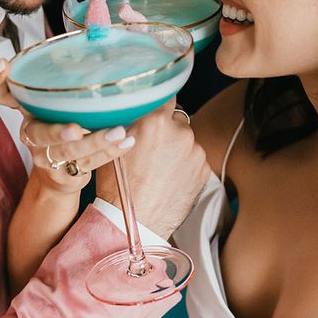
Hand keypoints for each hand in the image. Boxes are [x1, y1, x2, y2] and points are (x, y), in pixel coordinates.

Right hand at [0, 59, 135, 193]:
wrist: (60, 174)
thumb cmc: (62, 125)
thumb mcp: (58, 100)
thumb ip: (70, 75)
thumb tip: (100, 33)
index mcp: (27, 111)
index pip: (0, 94)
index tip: (2, 64)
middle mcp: (32, 134)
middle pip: (40, 133)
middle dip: (59, 131)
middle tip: (79, 128)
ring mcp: (47, 156)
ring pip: (70, 151)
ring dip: (96, 142)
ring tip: (119, 132)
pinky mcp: (66, 172)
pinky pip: (90, 162)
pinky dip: (110, 152)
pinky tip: (127, 142)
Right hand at [96, 98, 210, 239]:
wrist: (134, 223)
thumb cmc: (118, 187)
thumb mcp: (113, 145)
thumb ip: (130, 121)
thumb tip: (133, 106)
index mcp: (155, 120)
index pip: (164, 94)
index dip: (157, 100)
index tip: (154, 106)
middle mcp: (180, 131)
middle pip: (175, 118)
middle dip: (166, 128)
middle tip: (150, 147)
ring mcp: (195, 151)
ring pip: (185, 140)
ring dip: (176, 147)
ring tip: (158, 168)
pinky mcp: (204, 168)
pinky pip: (194, 158)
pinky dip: (185, 164)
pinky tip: (169, 178)